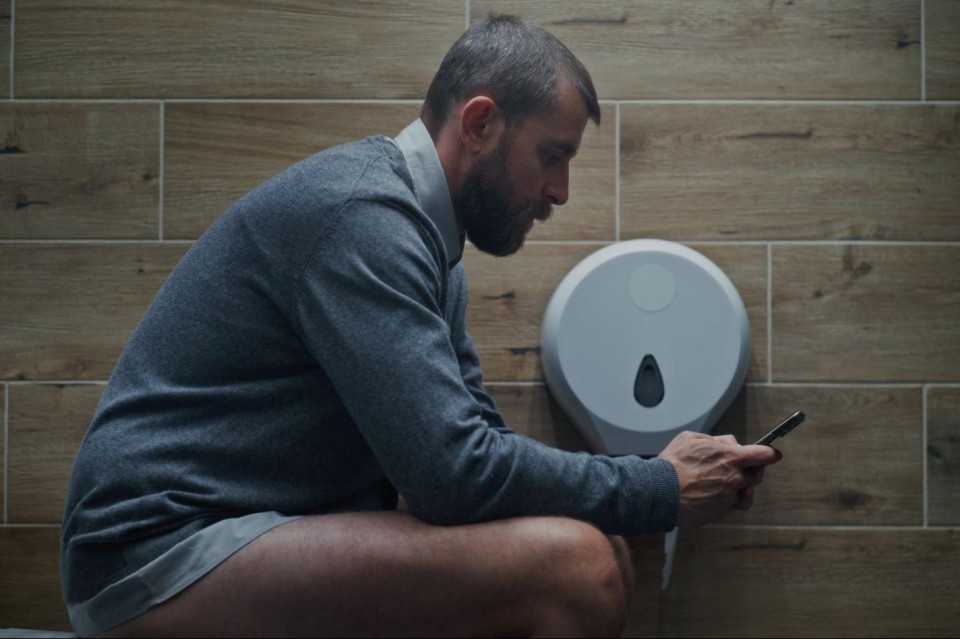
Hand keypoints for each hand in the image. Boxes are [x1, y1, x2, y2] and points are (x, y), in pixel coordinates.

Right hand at [658, 431, 781, 528]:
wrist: (660, 491)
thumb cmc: (673, 464)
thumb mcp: (691, 438)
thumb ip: (715, 439)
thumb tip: (729, 443)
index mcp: (731, 458)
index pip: (764, 455)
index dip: (770, 454)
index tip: (773, 454)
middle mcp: (734, 479)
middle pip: (756, 476)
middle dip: (751, 470)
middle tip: (739, 468)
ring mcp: (728, 498)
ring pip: (744, 493)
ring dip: (738, 487)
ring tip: (723, 483)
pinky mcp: (719, 513)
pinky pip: (729, 505)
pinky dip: (724, 500)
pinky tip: (711, 494)